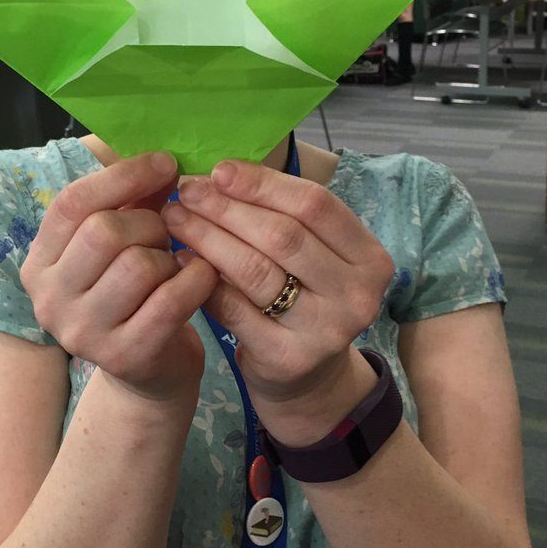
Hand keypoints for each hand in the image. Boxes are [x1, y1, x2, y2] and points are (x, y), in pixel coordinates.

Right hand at [21, 152, 217, 407]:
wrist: (150, 373)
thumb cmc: (137, 295)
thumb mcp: (125, 244)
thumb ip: (135, 201)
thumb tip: (163, 159)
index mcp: (39, 262)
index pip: (71, 204)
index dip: (122, 176)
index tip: (166, 163)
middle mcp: (49, 299)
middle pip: (103, 232)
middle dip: (150, 222)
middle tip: (170, 231)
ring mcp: (82, 333)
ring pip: (137, 265)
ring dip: (171, 254)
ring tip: (177, 261)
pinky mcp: (124, 357)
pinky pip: (169, 301)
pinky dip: (195, 279)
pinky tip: (201, 275)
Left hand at [160, 159, 393, 443]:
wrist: (309, 377)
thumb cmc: (306, 298)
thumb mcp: (316, 256)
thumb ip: (285, 216)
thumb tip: (221, 172)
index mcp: (370, 258)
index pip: (315, 205)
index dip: (264, 183)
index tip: (219, 170)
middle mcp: (357, 295)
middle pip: (283, 236)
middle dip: (227, 207)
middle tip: (186, 191)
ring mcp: (325, 331)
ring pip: (255, 270)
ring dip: (208, 237)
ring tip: (176, 219)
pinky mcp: (287, 357)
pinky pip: (234, 308)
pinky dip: (202, 279)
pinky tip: (181, 260)